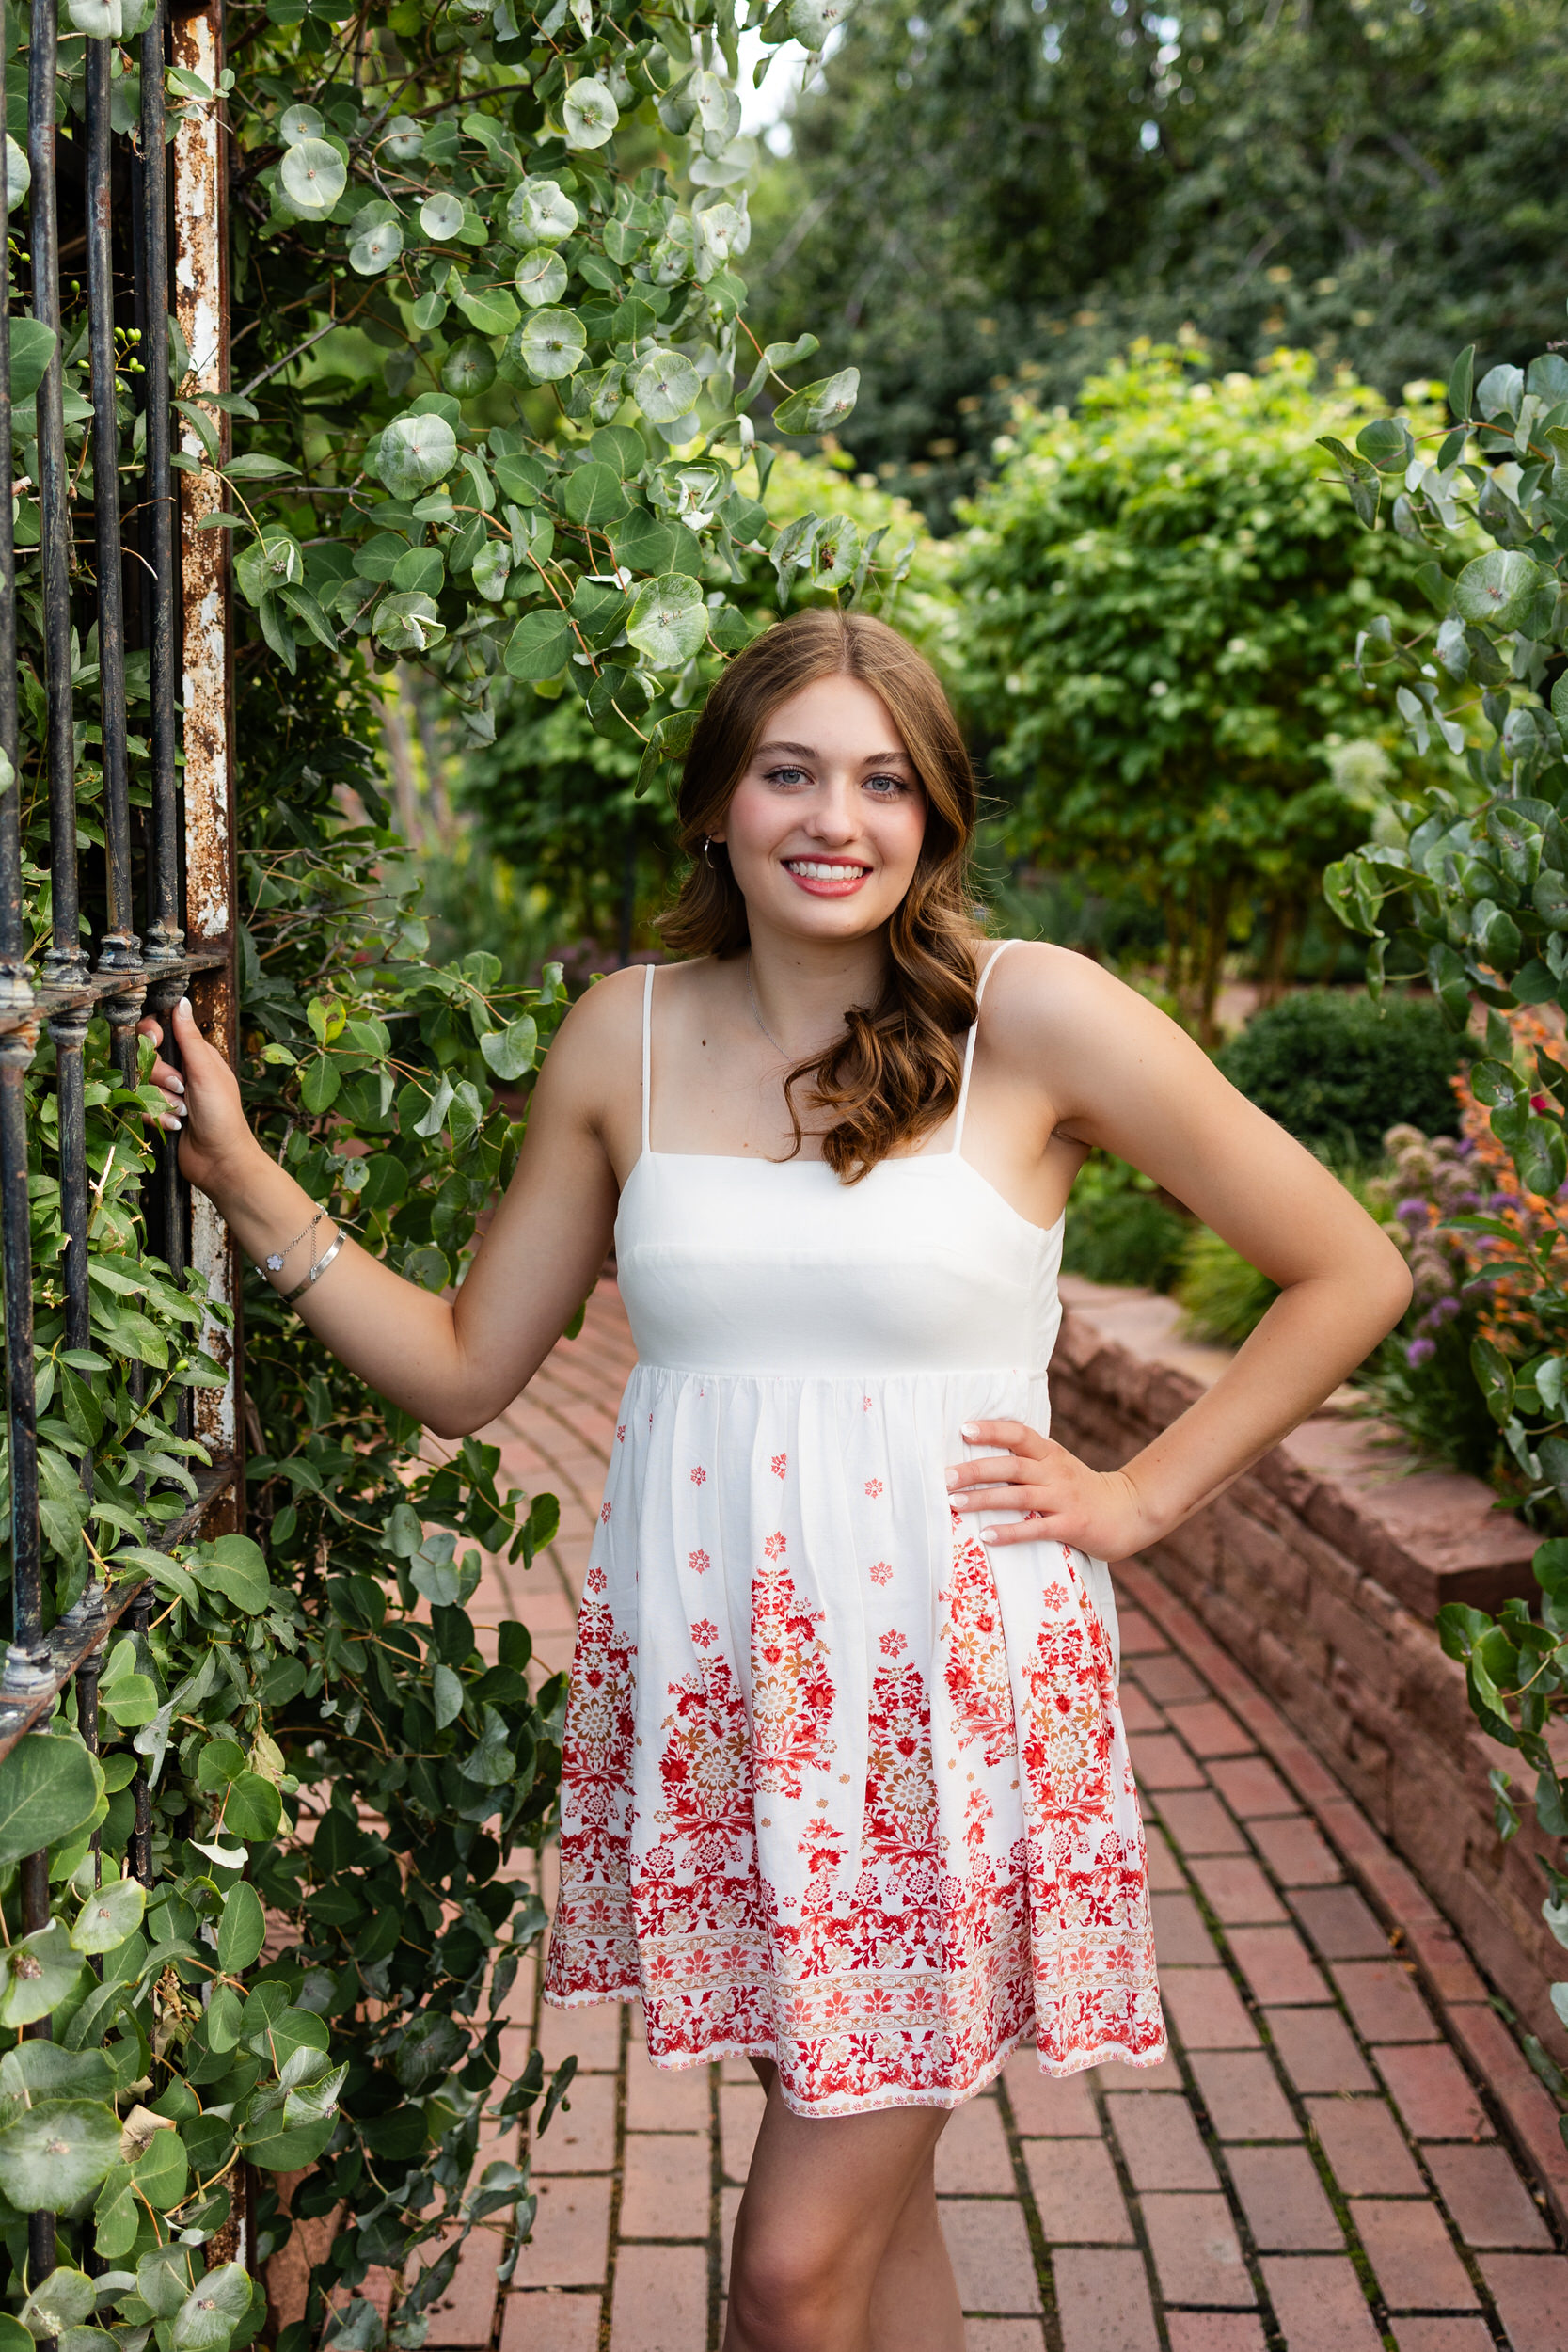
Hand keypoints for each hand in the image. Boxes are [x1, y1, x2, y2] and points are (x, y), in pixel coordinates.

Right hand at [136, 997, 257, 1198]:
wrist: (220, 1161)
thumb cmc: (222, 1115)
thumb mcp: (207, 1072)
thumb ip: (189, 1037)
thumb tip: (180, 1001)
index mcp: (195, 1055)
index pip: (159, 1030)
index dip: (151, 1035)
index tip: (156, 1041)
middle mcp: (179, 1071)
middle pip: (145, 1057)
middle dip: (159, 1075)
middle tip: (180, 1087)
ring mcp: (166, 1093)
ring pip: (140, 1083)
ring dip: (160, 1100)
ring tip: (182, 1112)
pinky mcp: (157, 1114)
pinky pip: (140, 1106)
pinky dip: (157, 1117)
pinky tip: (175, 1126)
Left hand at [945, 1419, 1150, 1559]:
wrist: (1128, 1512)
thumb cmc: (1082, 1489)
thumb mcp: (1058, 1466)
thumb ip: (1029, 1460)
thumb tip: (981, 1455)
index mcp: (1051, 1454)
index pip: (1019, 1435)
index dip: (993, 1431)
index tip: (964, 1430)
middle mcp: (1056, 1472)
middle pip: (1012, 1466)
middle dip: (976, 1470)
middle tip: (946, 1477)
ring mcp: (1064, 1499)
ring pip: (1019, 1496)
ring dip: (984, 1500)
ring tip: (955, 1505)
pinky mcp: (1072, 1525)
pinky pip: (1036, 1529)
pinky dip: (1010, 1532)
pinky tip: (986, 1536)